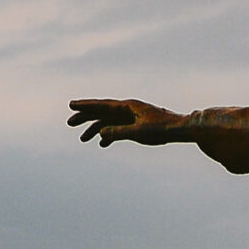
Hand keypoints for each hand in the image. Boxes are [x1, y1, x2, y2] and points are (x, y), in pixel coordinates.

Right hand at [67, 98, 186, 145]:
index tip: (71, 105)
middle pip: (102, 112)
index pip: (102, 105)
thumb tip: (100, 132)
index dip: (85, 106)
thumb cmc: (162, 129)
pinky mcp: (135, 124)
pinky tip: (102, 144)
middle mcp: (127, 109)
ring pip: (108, 121)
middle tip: (69, 123)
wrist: (179, 129)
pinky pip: (117, 128)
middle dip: (85, 117)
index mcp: (127, 106)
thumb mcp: (139, 132)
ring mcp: (131, 116)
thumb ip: (118, 133)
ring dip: (95, 129)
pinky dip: (108, 134)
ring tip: (82, 139)